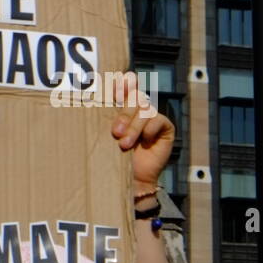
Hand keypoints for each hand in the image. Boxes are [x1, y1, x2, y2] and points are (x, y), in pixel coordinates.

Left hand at [110, 72, 174, 194]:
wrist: (130, 179)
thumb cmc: (113, 157)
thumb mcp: (106, 135)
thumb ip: (105, 116)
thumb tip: (97, 96)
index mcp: (121, 105)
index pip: (123, 85)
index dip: (121, 83)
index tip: (115, 85)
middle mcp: (137, 108)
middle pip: (134, 97)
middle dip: (125, 114)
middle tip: (116, 132)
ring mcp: (152, 116)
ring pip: (145, 109)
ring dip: (134, 127)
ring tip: (124, 144)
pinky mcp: (165, 126)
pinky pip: (158, 119)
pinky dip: (149, 130)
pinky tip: (145, 141)